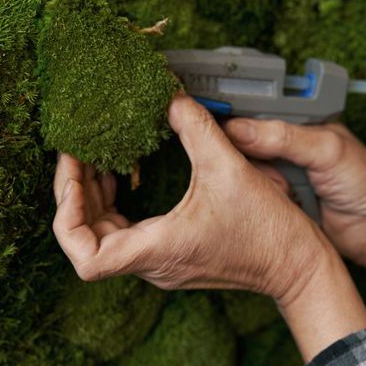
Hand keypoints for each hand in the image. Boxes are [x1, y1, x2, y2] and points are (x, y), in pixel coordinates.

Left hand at [52, 94, 365, 359]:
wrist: (298, 268)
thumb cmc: (268, 229)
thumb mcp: (229, 166)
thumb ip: (195, 127)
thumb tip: (171, 97)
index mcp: (156, 251)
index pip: (84, 257)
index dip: (67, 215)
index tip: (73, 173)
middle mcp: (151, 265)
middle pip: (85, 242)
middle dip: (75, 195)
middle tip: (75, 154)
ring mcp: (160, 265)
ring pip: (104, 239)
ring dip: (94, 200)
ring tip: (94, 159)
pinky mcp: (171, 258)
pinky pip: (126, 236)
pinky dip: (116, 207)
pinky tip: (122, 176)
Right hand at [223, 120, 365, 269]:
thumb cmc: (365, 181)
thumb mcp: (327, 150)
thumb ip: (285, 137)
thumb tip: (239, 129)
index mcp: (296, 118)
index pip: (252, 105)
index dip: (228, 110)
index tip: (205, 119)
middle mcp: (281, 142)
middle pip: (238, 137)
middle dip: (233, 150)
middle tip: (244, 162)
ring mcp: (275, 171)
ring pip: (239, 168)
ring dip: (244, 178)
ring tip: (268, 184)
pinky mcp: (271, 198)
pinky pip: (247, 194)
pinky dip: (249, 198)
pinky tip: (256, 202)